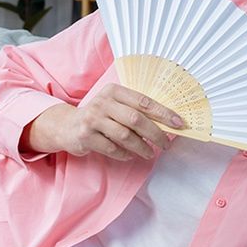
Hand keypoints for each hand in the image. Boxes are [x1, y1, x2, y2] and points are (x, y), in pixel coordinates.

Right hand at [63, 83, 184, 160]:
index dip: (163, 113)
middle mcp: (103, 102)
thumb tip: (166, 122)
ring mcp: (93, 119)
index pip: (144, 101)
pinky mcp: (86, 136)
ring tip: (149, 153)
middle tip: (166, 144)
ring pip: (125, 135)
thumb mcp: (114, 105)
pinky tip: (130, 155)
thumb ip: (134, 109)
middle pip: (136, 119)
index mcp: (114, 91)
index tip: (179, 123)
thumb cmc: (99, 115)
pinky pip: (112, 148)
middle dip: (155, 133)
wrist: (67, 125)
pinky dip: (124, 154)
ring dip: (141, 147)